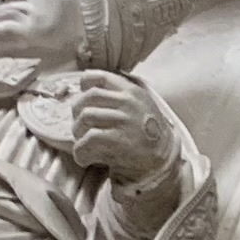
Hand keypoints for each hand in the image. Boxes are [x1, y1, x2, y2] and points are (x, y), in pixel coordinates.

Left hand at [62, 71, 177, 184]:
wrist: (163, 162)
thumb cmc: (147, 136)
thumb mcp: (141, 106)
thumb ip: (121, 96)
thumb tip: (87, 88)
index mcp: (132, 92)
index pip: (100, 77)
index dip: (85, 85)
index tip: (83, 98)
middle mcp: (128, 102)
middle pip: (88, 97)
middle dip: (77, 113)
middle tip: (79, 127)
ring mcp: (124, 120)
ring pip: (85, 116)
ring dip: (77, 132)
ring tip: (82, 143)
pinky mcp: (118, 140)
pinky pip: (87, 140)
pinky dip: (80, 151)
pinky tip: (84, 158)